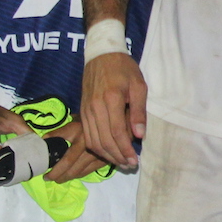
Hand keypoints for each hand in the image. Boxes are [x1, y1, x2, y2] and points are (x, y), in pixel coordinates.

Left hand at [42, 120, 109, 183]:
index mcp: (78, 136)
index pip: (65, 159)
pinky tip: (72, 175)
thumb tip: (41, 143)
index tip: (44, 171)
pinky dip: (78, 175)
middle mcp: (88, 146)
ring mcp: (97, 154)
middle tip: (48, 178)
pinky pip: (88, 171)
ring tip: (58, 179)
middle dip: (58, 175)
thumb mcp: (69, 123)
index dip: (55, 169)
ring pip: (80, 171)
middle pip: (70, 166)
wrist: (106, 121)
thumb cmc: (83, 122)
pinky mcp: (104, 159)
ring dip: (67, 177)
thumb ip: (56, 134)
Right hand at [80, 51, 147, 168]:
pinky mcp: (82, 111)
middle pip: (104, 140)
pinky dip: (97, 147)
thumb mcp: (139, 86)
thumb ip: (139, 111)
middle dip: (117, 156)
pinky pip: (87, 135)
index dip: (126, 150)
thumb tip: (139, 135)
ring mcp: (86, 110)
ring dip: (107, 155)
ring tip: (121, 162)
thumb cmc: (124, 69)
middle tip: (130, 165)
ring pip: (93, 141)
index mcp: (111, 99)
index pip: (117, 132)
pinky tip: (108, 152)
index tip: (135, 161)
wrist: (100, 55)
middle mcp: (95, 107)